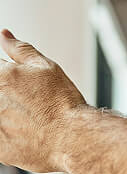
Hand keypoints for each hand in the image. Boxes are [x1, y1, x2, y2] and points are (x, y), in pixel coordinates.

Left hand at [0, 29, 86, 172]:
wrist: (72, 137)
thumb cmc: (61, 102)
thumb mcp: (44, 67)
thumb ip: (19, 49)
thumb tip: (4, 35)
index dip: (11, 77)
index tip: (21, 87)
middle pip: (0, 92)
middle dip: (11, 95)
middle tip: (29, 103)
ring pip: (2, 112)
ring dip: (11, 112)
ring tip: (29, 118)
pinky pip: (2, 136)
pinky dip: (11, 133)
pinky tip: (27, 133)